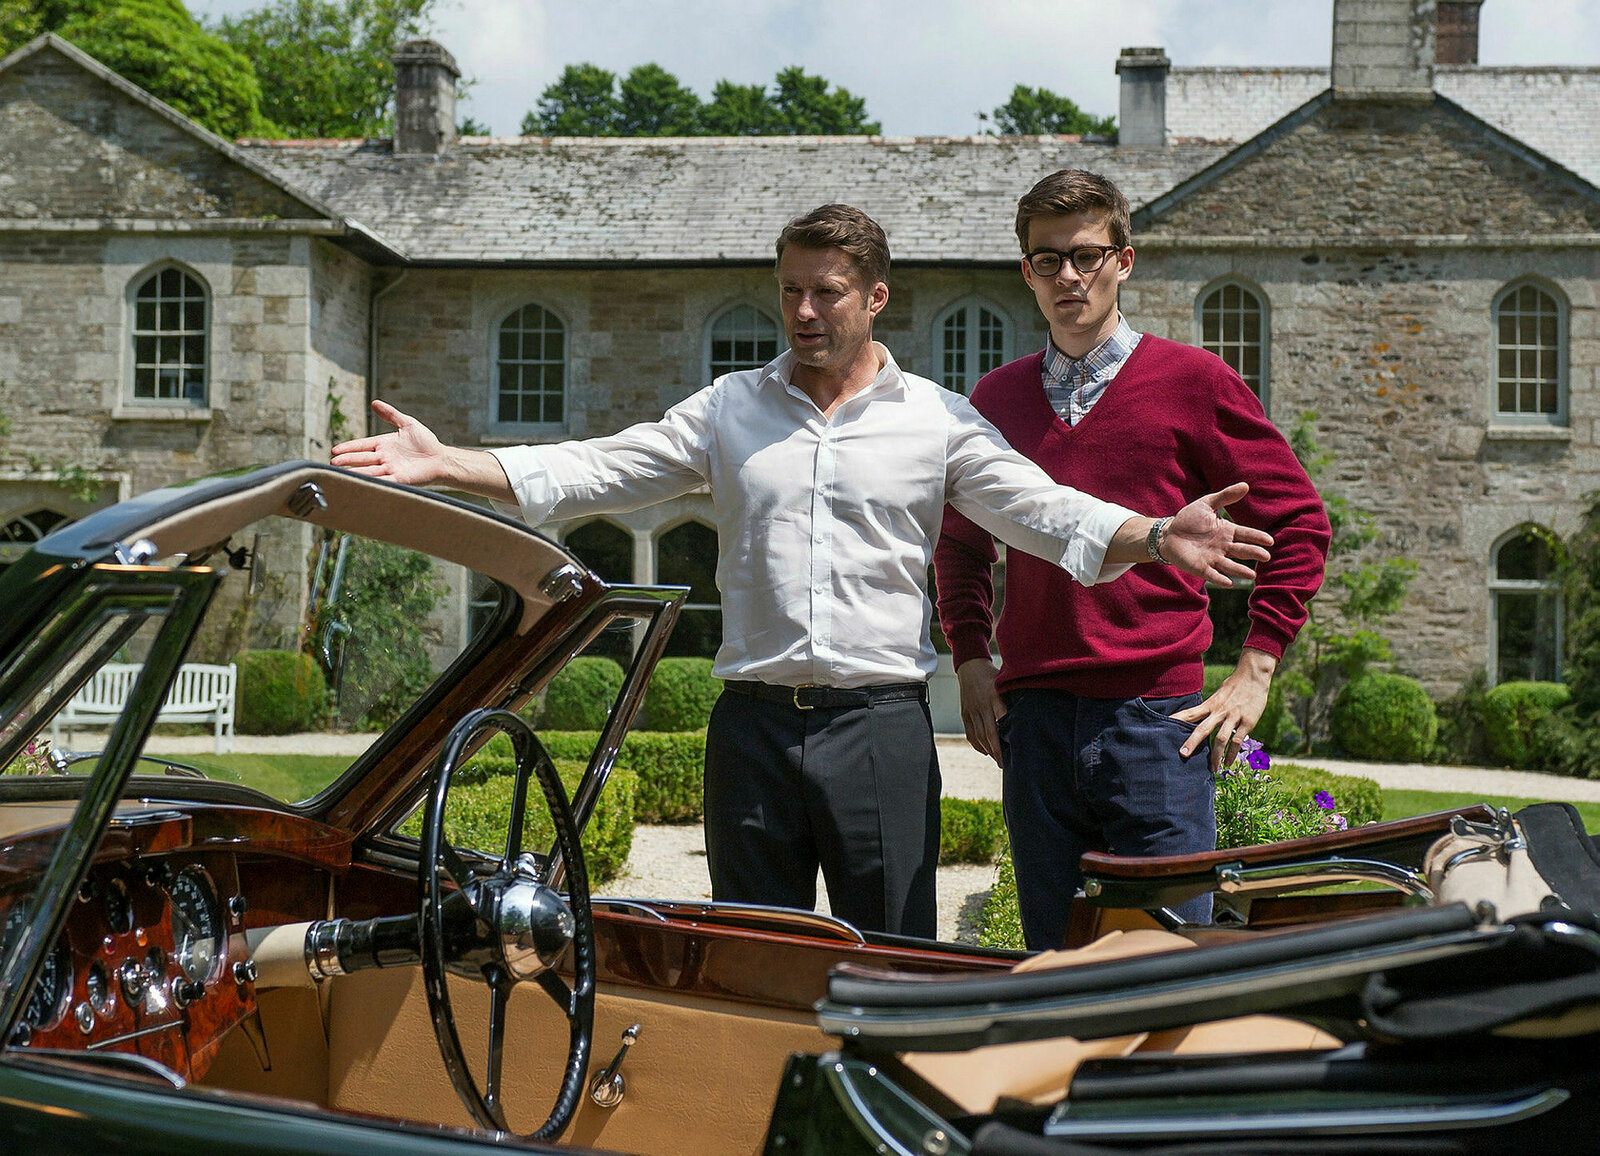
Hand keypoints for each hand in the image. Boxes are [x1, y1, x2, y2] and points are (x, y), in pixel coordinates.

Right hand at [330, 400, 450, 485]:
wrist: (441, 458)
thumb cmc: (426, 442)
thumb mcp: (407, 424)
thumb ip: (391, 414)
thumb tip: (374, 402)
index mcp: (384, 445)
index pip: (362, 446)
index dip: (349, 448)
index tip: (335, 450)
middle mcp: (385, 458)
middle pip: (362, 459)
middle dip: (348, 460)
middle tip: (334, 462)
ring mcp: (391, 469)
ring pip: (370, 471)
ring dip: (356, 472)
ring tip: (342, 473)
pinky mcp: (400, 480)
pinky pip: (385, 481)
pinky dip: (375, 482)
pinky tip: (363, 483)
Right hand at [956, 658, 1006, 765]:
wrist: (970, 666)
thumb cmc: (993, 675)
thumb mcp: (1006, 682)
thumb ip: (1014, 696)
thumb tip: (1031, 712)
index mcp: (994, 696)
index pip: (1002, 719)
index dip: (1007, 735)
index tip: (1015, 749)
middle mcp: (982, 705)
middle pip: (989, 733)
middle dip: (997, 751)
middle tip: (1006, 764)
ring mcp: (972, 710)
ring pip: (979, 735)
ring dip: (988, 750)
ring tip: (998, 760)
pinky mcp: (965, 713)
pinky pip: (970, 733)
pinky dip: (977, 745)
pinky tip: (985, 751)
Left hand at [1160, 483, 1272, 585]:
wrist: (1168, 532)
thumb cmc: (1189, 519)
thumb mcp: (1206, 504)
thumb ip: (1225, 497)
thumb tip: (1245, 485)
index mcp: (1227, 532)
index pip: (1246, 534)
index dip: (1257, 537)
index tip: (1270, 541)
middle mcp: (1223, 547)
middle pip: (1242, 551)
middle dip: (1254, 553)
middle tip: (1266, 556)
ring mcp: (1213, 558)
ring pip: (1230, 565)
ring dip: (1240, 571)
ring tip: (1252, 575)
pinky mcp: (1200, 567)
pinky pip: (1212, 574)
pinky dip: (1220, 579)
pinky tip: (1229, 583)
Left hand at [1173, 648, 1275, 770]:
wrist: (1254, 675)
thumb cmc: (1235, 685)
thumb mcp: (1218, 694)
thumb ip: (1210, 707)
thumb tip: (1200, 717)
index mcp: (1210, 704)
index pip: (1190, 713)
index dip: (1176, 721)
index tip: (1163, 728)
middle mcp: (1220, 711)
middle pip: (1203, 728)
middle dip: (1192, 742)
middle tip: (1182, 755)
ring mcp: (1234, 716)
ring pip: (1221, 738)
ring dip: (1216, 755)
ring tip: (1212, 769)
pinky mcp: (1248, 722)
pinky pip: (1239, 740)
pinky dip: (1233, 753)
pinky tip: (1229, 762)